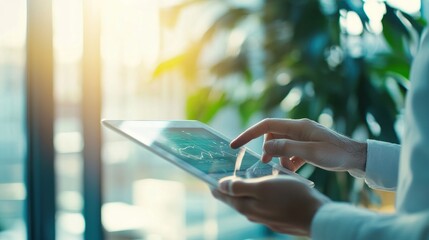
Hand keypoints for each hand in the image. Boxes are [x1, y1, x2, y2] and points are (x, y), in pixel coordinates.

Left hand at [212, 175, 329, 235]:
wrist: (317, 216)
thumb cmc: (291, 197)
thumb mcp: (263, 187)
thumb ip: (240, 187)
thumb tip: (220, 186)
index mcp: (246, 206)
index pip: (223, 195)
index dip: (214, 184)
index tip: (207, 176)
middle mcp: (252, 214)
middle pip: (234, 200)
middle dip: (226, 188)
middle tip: (221, 176)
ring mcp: (264, 218)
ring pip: (248, 202)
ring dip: (242, 192)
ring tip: (240, 180)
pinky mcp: (276, 218)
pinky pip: (261, 205)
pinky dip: (257, 196)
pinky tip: (262, 189)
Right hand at [230, 118, 366, 172]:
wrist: (357, 157)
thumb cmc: (337, 154)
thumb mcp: (311, 153)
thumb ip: (287, 148)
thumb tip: (266, 146)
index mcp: (298, 126)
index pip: (267, 125)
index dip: (249, 134)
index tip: (236, 144)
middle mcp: (299, 129)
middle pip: (273, 135)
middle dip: (267, 149)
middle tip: (267, 164)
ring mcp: (303, 137)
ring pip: (281, 145)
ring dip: (279, 157)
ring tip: (284, 169)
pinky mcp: (308, 146)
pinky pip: (291, 151)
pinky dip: (288, 161)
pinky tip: (293, 170)